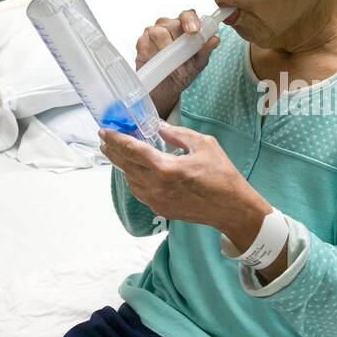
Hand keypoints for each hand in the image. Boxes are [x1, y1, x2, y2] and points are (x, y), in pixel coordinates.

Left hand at [98, 121, 269, 231]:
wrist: (231, 208)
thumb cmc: (222, 175)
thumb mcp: (203, 144)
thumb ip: (178, 134)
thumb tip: (159, 127)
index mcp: (166, 168)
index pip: (132, 150)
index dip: (116, 139)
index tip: (105, 131)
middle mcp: (156, 186)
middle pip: (125, 165)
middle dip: (113, 150)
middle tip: (105, 139)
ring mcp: (156, 200)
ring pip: (130, 180)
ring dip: (122, 165)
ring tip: (117, 153)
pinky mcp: (161, 209)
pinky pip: (139, 191)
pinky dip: (133, 179)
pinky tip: (134, 171)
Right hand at [135, 9, 220, 118]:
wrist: (166, 89)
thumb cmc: (183, 72)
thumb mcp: (198, 64)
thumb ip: (205, 50)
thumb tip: (215, 39)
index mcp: (184, 26)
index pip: (188, 15)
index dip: (191, 20)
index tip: (194, 31)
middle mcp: (168, 25)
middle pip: (173, 23)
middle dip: (180, 42)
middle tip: (184, 59)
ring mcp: (153, 32)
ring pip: (159, 33)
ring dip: (168, 51)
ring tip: (174, 66)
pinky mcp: (142, 42)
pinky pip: (148, 44)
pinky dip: (156, 55)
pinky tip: (161, 64)